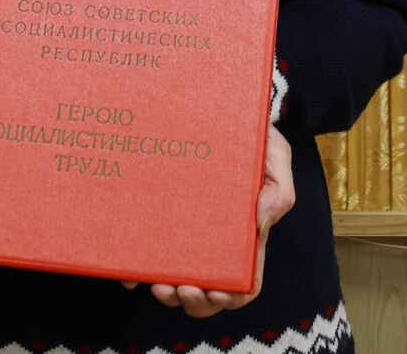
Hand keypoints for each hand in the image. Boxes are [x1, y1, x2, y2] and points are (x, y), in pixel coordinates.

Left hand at [131, 125, 294, 315]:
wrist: (218, 105)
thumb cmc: (252, 133)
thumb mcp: (274, 155)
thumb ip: (278, 189)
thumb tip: (260, 223)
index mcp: (244, 233)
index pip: (243, 280)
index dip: (229, 296)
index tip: (212, 291)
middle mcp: (212, 237)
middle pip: (207, 289)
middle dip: (193, 301)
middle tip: (177, 289)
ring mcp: (183, 227)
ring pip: (176, 277)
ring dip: (167, 292)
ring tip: (157, 285)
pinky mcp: (158, 212)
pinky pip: (146, 249)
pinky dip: (137, 268)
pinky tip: (128, 269)